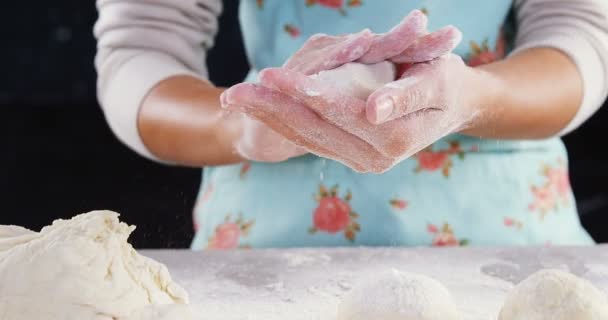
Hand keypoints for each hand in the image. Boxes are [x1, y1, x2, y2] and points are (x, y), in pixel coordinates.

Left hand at [222, 11, 464, 171]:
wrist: (452, 108)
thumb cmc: (447, 85)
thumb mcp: (437, 82)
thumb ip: (406, 95)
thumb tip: (372, 110)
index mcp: (394, 140)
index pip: (341, 115)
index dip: (308, 95)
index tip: (276, 77)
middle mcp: (373, 158)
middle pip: (314, 129)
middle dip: (274, 109)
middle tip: (237, 90)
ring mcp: (359, 159)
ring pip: (306, 136)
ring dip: (270, 118)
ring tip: (236, 97)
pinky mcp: (349, 154)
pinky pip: (311, 139)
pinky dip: (283, 124)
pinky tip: (259, 109)